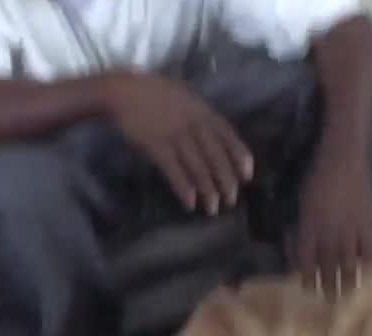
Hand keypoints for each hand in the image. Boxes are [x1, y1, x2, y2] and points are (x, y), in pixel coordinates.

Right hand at [107, 73, 253, 214]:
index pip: (229, 137)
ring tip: (212, 208)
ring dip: (208, 191)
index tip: (247, 176)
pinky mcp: (157, 147)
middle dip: (226, 181)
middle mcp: (194, 125)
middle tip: (231, 200)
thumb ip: (203, 117)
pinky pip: (175, 172)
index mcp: (204, 112)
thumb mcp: (188, 99)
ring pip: (198, 168)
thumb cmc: (158, 94)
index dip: (240, 158)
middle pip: (216, 157)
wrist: (125, 91)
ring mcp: (176, 136)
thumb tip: (220, 139)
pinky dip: (184, 189)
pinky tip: (190, 203)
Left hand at [296, 154, 371, 297]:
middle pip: (327, 266)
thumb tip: (304, 247)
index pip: (305, 259)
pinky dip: (367, 264)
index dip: (306, 276)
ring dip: (347, 281)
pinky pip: (368, 251)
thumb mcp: (303, 204)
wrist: (344, 160)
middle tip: (329, 301)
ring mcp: (349, 231)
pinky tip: (367, 275)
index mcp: (309, 227)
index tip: (308, 289)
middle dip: (327, 285)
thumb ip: (305, 227)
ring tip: (348, 294)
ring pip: (347, 263)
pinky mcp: (367, 225)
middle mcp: (328, 234)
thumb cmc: (318, 178)